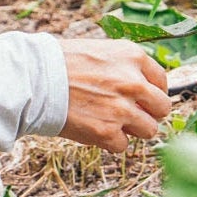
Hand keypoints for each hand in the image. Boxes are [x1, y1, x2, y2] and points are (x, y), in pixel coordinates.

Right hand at [58, 36, 171, 152]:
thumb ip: (125, 67)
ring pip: (149, 130)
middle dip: (148, 113)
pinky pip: (123, 145)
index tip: (143, 99)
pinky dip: (110, 142)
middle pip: (162, 108)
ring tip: (111, 123)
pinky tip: (94, 129)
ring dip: (133, 130)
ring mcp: (122, 108)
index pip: (162, 81)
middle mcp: (134, 82)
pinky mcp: (108, 131)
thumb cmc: (62, 63)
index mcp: (133, 56)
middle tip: (131, 115)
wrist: (33, 78)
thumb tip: (144, 88)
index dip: (152, 93)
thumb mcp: (101, 51)